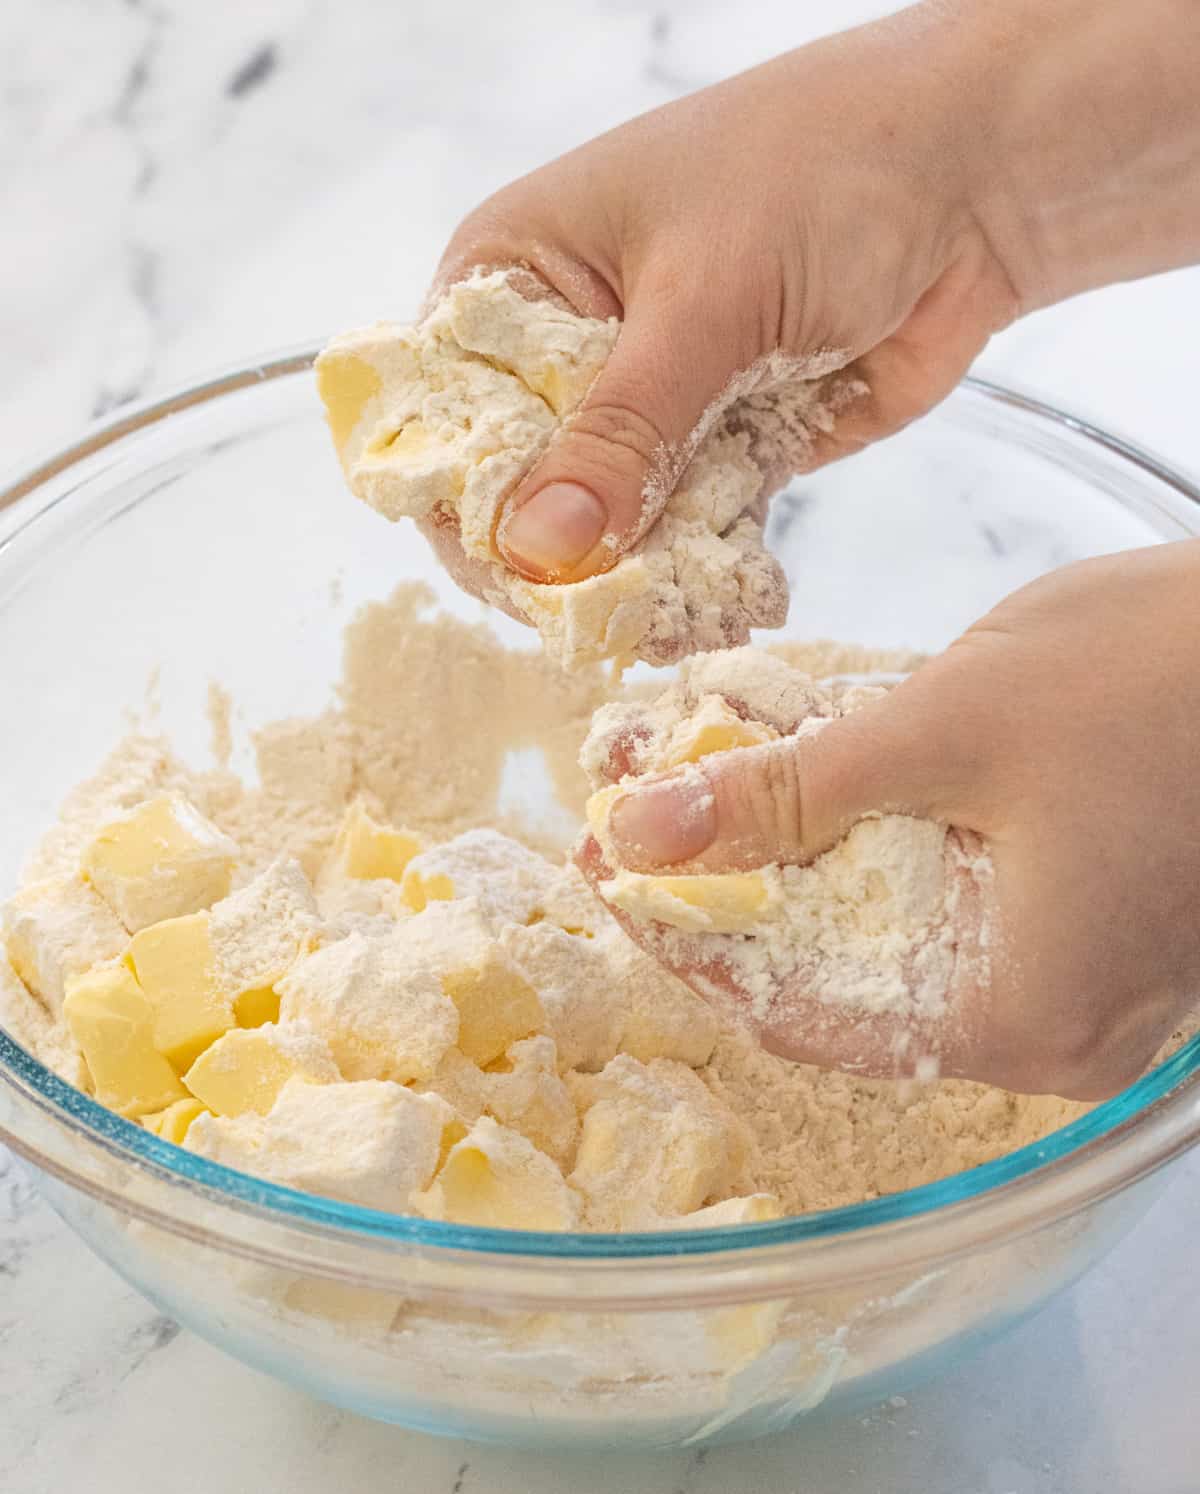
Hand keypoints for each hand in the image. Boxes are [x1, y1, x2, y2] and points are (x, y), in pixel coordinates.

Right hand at [426, 0, 1198, 597]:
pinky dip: (705, 567)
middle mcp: (569, 341)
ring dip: (637, 573)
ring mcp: (648, 399)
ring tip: (664, 627)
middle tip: (599, 618)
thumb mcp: (705, 298)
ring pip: (608, 517)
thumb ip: (624, 430)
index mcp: (520, 268)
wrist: (979, 176)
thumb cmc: (824, 173)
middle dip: (561, 552)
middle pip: (524, 478)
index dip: (466, 498)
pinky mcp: (719, 444)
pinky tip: (718, 607)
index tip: (513, 577)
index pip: (449, 407)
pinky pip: (686, 527)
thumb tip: (538, 549)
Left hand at [578, 542, 1199, 1099]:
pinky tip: (797, 769)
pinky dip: (865, 835)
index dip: (686, 940)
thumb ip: (785, 793)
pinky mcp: (1081, 906)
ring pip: (884, 926)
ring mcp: (1073, 969)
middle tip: (638, 811)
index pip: (796, 1013)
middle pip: (834, 973)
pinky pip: (942, 889)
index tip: (607, 869)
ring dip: (788, 848)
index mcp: (1018, 1017)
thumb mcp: (944, 730)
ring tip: (694, 775)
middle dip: (729, 882)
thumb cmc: (1160, 674)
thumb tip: (645, 833)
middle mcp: (1047, 1023)